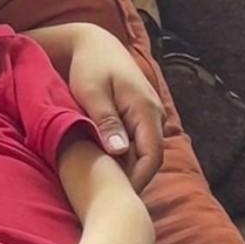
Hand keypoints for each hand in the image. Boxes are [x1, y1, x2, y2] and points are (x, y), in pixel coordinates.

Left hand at [68, 27, 164, 190]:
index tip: (119, 198)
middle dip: (134, 179)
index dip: (138, 180)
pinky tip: (107, 167)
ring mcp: (149, 115)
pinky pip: (138, 143)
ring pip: (144, 152)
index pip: (152, 156)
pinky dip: (125, 157)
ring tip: (107, 188)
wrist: (94, 43)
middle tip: (110, 200)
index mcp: (146, 110)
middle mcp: (154, 114)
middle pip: (151, 158)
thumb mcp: (92, 93)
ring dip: (129, 169)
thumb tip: (119, 151)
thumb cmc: (90, 66)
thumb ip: (106, 120)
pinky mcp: (139, 116)